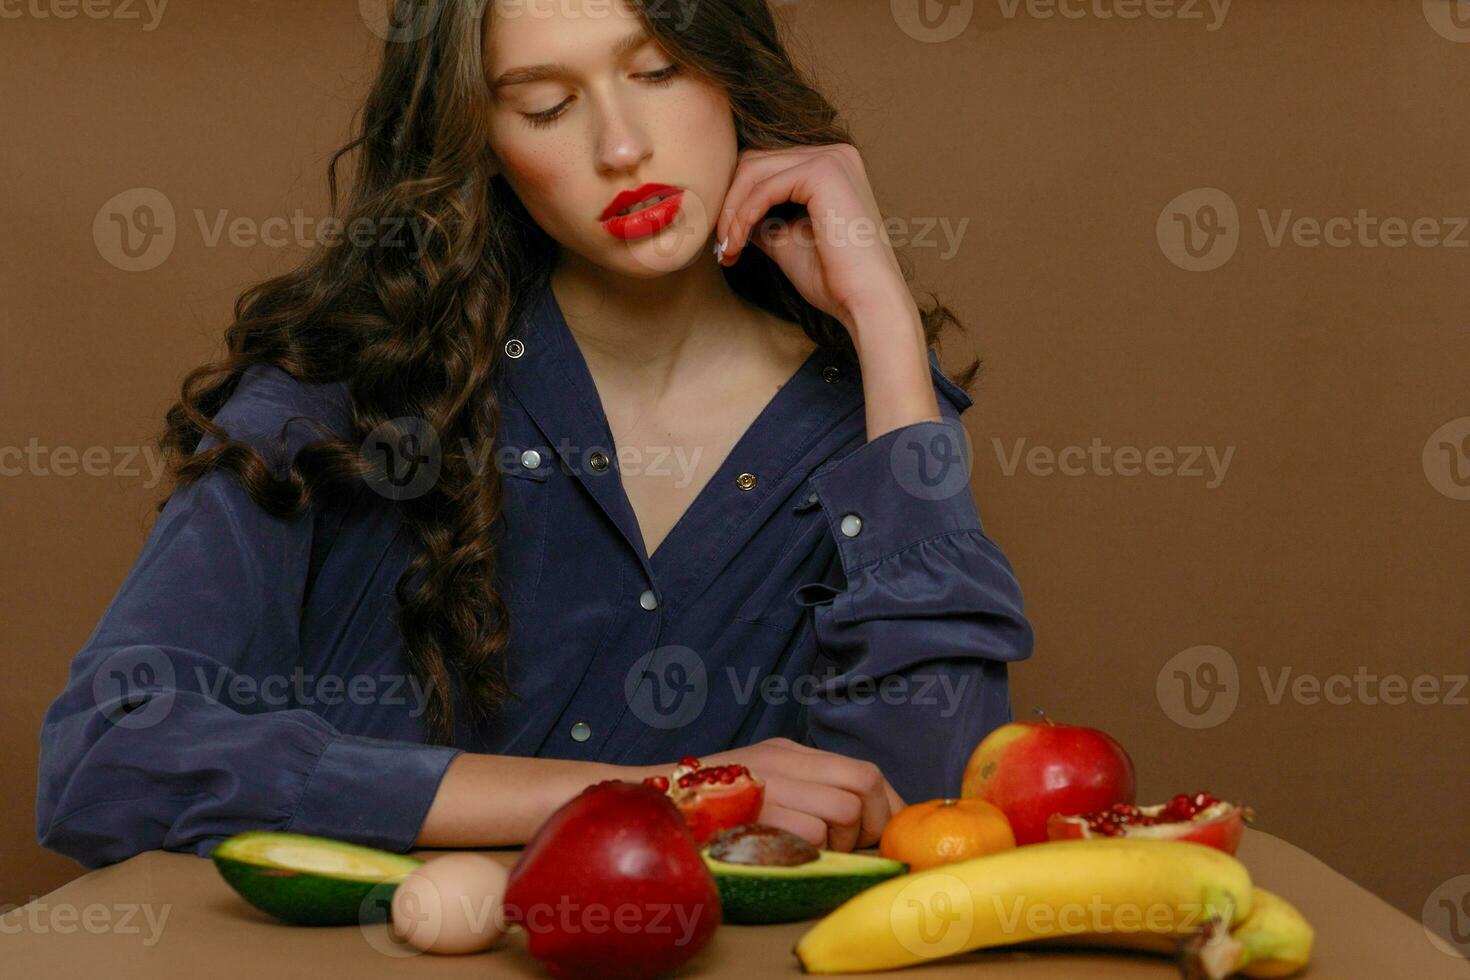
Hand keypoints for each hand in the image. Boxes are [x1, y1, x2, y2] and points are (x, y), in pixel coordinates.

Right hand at [695, 737, 906, 851]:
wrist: (654, 806)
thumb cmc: (709, 807)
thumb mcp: (761, 781)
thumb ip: (804, 788)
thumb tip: (858, 817)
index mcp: (788, 752)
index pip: (864, 769)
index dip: (888, 803)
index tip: (887, 831)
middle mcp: (785, 761)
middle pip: (865, 781)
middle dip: (874, 821)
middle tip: (855, 846)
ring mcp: (772, 784)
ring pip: (844, 809)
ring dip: (839, 841)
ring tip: (810, 850)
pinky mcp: (758, 812)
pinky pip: (811, 834)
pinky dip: (810, 851)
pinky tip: (784, 853)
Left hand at [714, 144, 910, 335]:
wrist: (867, 302)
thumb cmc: (834, 280)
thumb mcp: (786, 241)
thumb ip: (762, 220)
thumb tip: (729, 214)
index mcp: (831, 166)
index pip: (764, 166)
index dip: (736, 201)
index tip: (725, 243)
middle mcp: (834, 153)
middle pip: (754, 161)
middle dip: (729, 203)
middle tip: (721, 246)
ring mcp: (831, 159)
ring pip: (752, 170)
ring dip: (731, 211)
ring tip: (727, 249)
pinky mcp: (823, 172)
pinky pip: (763, 187)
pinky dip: (743, 216)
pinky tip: (736, 244)